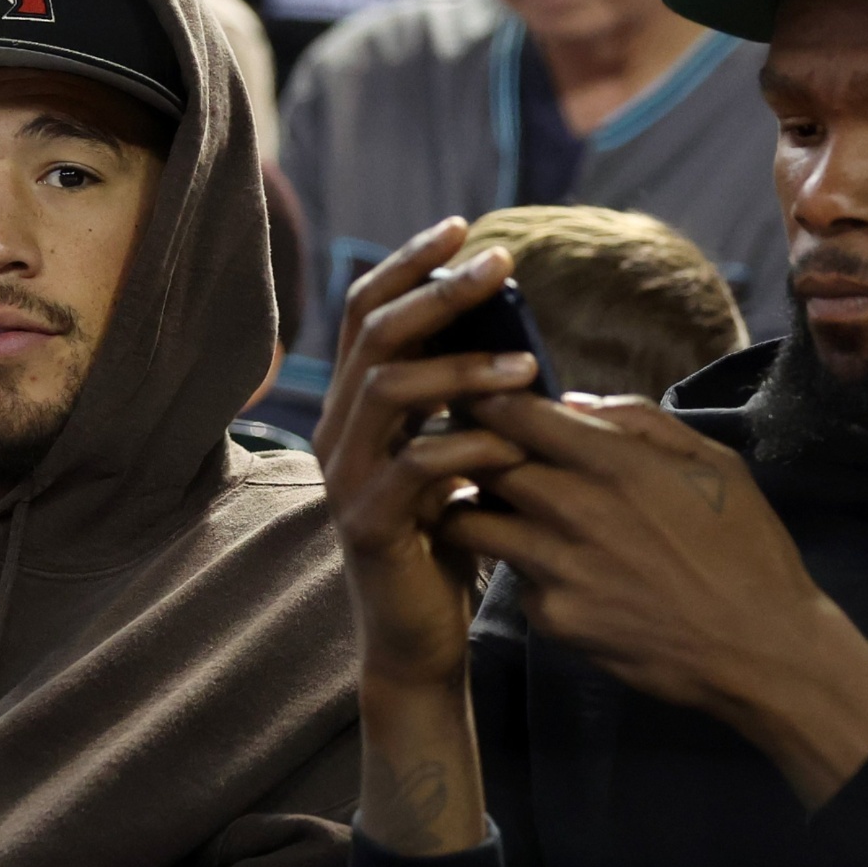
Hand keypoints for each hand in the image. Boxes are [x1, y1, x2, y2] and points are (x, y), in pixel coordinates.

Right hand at [312, 219, 541, 855]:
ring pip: (388, 388)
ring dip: (461, 366)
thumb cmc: (449, 541)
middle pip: (374, 333)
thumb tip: (514, 330)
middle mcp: (340, 431)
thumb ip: (466, 400)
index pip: (368, 311)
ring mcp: (347, 477)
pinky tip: (516, 445)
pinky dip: (469, 447)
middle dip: (439, 291)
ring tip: (527, 364)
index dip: (410, 263)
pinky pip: (414, 466)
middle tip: (500, 264)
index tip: (462, 227)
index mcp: (358, 406)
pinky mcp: (369, 525)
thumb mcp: (459, 455)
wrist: (421, 639)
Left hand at [442, 393, 867, 809]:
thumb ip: (641, 421)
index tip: (480, 399)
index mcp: (616, 463)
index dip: (487, 400)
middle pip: (480, 464)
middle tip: (474, 450)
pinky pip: (515, 579)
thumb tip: (573, 402)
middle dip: (471, 452)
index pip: (515, 414)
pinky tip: (556, 568)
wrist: (761, 652)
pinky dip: (522, 567)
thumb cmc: (747, 549)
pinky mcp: (552, 618)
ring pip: (474, 524)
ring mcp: (557, 569)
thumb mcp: (715, 463)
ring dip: (478, 510)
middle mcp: (574, 510)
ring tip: (499, 508)